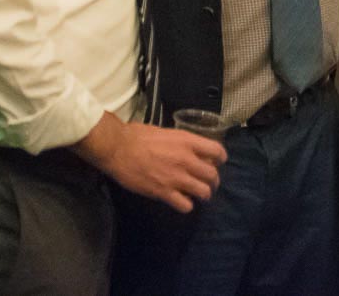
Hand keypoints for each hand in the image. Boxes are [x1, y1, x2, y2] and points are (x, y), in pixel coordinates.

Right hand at [74, 114, 225, 212]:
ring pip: (204, 192)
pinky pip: (186, 205)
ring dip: (203, 194)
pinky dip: (186, 206)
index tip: (217, 162)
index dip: (220, 158)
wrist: (118, 149)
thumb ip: (179, 142)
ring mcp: (177, 178)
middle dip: (213, 181)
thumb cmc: (137, 135)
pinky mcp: (165, 192)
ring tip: (198, 195)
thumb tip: (186, 148)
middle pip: (213, 175)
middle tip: (207, 182)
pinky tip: (181, 202)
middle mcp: (187, 160)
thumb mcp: (165, 132)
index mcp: (187, 141)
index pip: (217, 151)